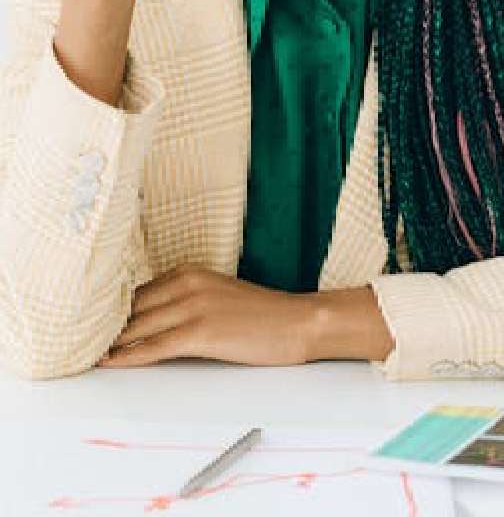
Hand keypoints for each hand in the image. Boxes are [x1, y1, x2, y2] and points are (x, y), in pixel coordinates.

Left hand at [97, 266, 314, 367]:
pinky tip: (111, 363)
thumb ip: (183, 301)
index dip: (109, 311)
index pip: (135, 291)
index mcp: (188, 272)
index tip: (85, 323)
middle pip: (131, 308)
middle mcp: (186, 283)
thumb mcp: (216, 296)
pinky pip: (154, 347)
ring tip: (83, 354)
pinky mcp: (201, 332)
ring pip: (137, 327)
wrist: (296, 322)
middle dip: (103, 326)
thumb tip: (147, 321)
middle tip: (74, 341)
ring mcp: (193, 306)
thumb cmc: (261, 314)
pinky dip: (129, 357)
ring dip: (109, 343)